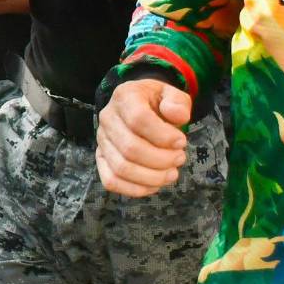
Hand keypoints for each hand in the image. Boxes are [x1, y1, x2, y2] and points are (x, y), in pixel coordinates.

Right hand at [96, 78, 191, 197]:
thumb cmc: (157, 103)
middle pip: (130, 148)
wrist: (139, 107)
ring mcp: (102, 141)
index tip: (181, 142)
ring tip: (171, 173)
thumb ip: (178, 102)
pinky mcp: (101, 159)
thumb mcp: (171, 95)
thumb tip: (178, 116)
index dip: (163, 136)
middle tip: (180, 158)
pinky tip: (155, 184)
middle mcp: (107, 118)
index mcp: (125, 97)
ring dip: (152, 177)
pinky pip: (111, 181)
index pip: (139, 119)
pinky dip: (135, 189)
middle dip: (161, 160)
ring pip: (122, 168)